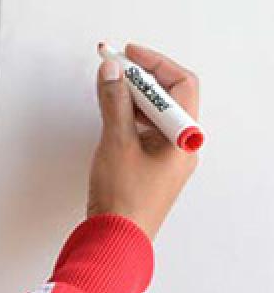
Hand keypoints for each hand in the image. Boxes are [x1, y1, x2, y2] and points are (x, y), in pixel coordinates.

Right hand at [86, 42, 199, 239]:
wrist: (116, 238)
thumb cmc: (124, 199)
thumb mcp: (116, 142)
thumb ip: (114, 103)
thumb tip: (113, 72)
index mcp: (184, 137)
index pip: (180, 84)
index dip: (155, 63)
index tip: (128, 54)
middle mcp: (181, 145)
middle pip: (169, 97)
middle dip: (140, 78)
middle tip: (113, 68)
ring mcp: (167, 157)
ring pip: (155, 114)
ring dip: (132, 97)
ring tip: (107, 89)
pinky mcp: (150, 166)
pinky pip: (144, 131)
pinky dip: (127, 117)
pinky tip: (109, 115)